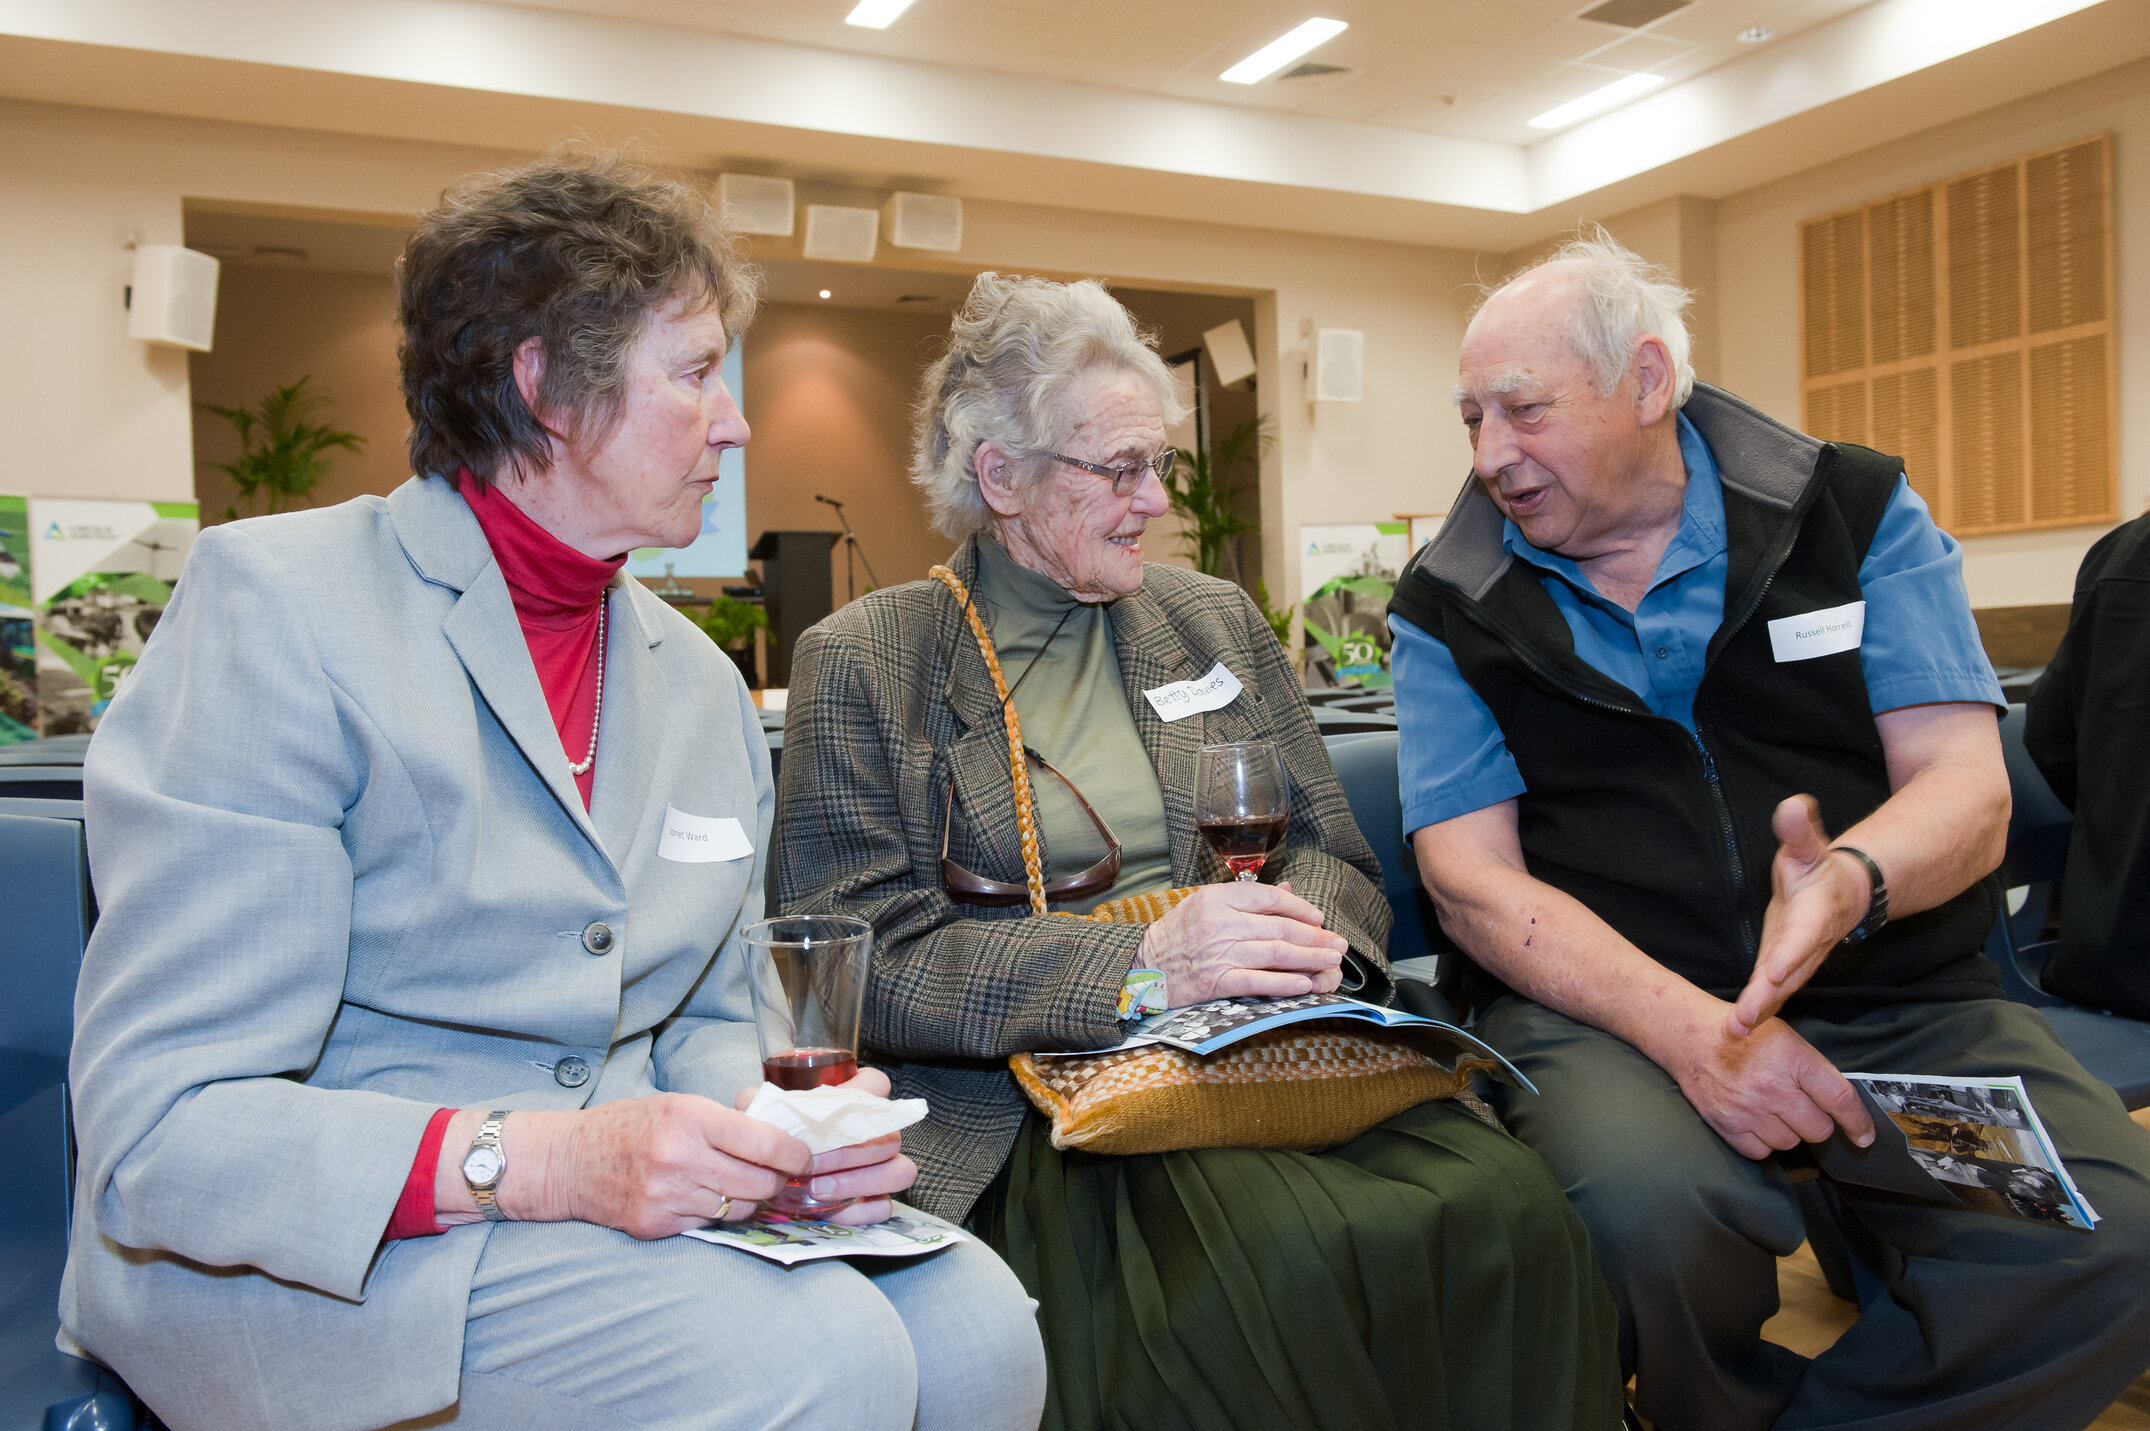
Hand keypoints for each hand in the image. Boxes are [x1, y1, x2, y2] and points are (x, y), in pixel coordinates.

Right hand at [514, 1093, 810, 1238]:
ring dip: (745, 1199)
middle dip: (776, 1181)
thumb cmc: (627, 1125)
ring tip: (734, 1184)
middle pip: (759, 1183)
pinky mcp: (656, 1225)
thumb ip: (725, 1121)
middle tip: (776, 1175)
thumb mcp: (678, 1105)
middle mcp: (680, 1157)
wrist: (568, 1161)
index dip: (795, 1154)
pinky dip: (712, 1214)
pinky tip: (698, 1197)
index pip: (766, 1143)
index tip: (803, 1158)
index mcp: (690, 1118)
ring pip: (738, 1209)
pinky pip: (708, 1225)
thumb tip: (778, 1134)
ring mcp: (666, 1196)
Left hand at [734, 1066, 917, 1224]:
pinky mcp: (875, 1200)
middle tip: (811, 1164)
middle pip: (888, 1137)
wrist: (772, 1175)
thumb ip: (755, 1103)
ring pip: (899, 1171)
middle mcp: (876, 1133)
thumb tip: (750, 1102)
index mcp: (854, 1102)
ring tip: (818, 1189)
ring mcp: (881, 1168)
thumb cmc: (778, 1136)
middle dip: (849, 1152)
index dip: (859, 1099)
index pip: (877, 1086)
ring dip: (859, 1181)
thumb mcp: (761, 1116)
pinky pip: (885, 1206)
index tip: (824, 1116)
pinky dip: (860, 1210)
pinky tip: (831, 1210)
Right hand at [1139, 879, 1346, 1004]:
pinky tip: (1306, 983)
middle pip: (1280, 927)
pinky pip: (1260, 982)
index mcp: (1218, 898)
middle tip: (1338, 943)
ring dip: (1311, 959)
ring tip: (1332, 962)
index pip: (1269, 898)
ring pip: (1276, 954)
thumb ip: (1248, 898)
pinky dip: (1286, 983)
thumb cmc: (1178, 934)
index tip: (1319, 918)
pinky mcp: (1217, 982)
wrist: (1143, 967)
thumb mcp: (1206, 904)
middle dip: (1316, 937)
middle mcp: (1221, 923)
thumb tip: (1289, 891)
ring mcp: (1220, 953)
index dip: (1301, 908)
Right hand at [1669, 1006, 1873, 1158]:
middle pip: (1818, 1129)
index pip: (1839, 1099)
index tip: (1864, 1136)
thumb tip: (1844, 1111)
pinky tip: (1756, 1120)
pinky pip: (1762, 1151)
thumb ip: (1815, 1071)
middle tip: (1800, 1107)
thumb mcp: (1787, 1039)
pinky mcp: (1727, 1125)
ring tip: (1772, 1109)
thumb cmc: (1745, 1037)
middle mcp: (1772, 1087)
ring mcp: (1748, 1109)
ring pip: (1791, 1143)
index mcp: (1792, 1059)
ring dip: (1788, 1131)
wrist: (1690, 1037)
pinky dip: (1764, 1141)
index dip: (1858, 1122)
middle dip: (1816, 1121)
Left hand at [1728, 796, 1871, 1036]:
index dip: (1789, 956)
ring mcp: (1797, 961)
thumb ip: (1798, 831)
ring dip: (1758, 1013)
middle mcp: (1808, 945)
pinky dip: (1756, 1014)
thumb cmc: (1819, 868)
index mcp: (1816, 916)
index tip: (1772, 973)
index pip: (1802, 938)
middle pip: (1788, 975)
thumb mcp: (1808, 846)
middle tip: (1743, 1019)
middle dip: (1766, 997)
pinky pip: (1771, 994)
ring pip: (1779, 991)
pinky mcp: (1784, 969)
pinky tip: (1734, 1033)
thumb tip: (1792, 806)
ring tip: (1733, 1034)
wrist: (1845, 892)